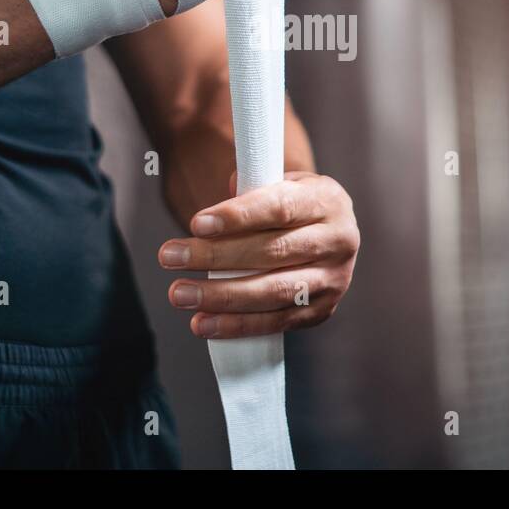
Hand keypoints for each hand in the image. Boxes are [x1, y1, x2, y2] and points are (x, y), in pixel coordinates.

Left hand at [158, 171, 359, 337]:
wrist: (328, 231)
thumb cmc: (292, 204)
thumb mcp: (278, 183)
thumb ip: (247, 189)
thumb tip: (211, 218)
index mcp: (328, 200)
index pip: (280, 208)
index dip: (237, 217)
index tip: (196, 224)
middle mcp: (339, 241)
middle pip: (272, 252)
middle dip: (216, 256)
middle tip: (169, 256)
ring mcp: (334, 280)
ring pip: (273, 292)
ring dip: (221, 296)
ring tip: (179, 293)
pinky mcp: (322, 311)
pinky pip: (276, 322)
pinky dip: (237, 325)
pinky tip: (202, 322)